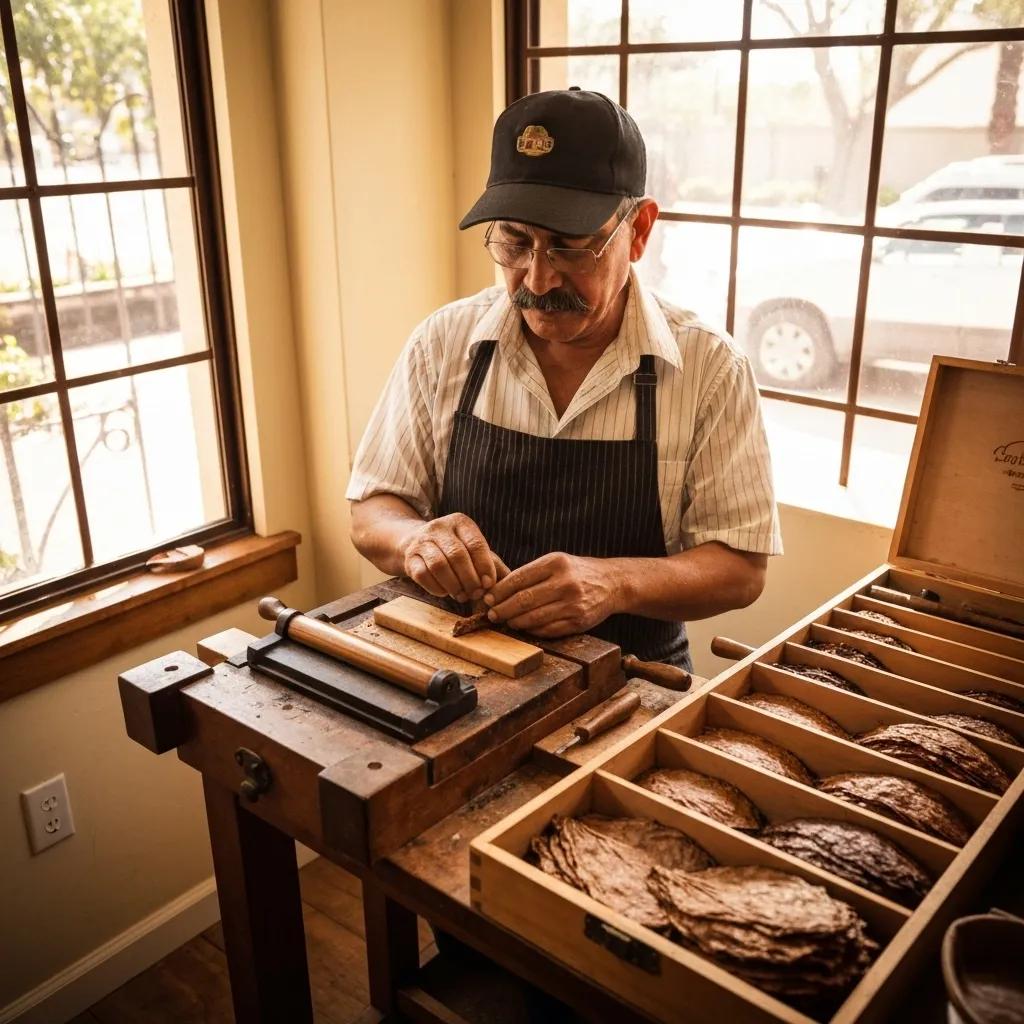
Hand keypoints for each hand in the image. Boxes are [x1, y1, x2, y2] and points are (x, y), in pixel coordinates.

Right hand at [401, 513, 500, 601]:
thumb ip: (493, 564)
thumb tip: (510, 582)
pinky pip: (423, 575)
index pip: (475, 544)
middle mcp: (439, 527)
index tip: (488, 584)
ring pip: (439, 565)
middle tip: (475, 594)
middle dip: (469, 579)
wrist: (416, 544)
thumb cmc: (454, 550)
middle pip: (457, 555)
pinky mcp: (409, 557)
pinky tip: (445, 592)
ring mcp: (422, 541)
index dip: (484, 567)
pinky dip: (437, 588)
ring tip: (462, 596)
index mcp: (460, 522)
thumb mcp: (474, 550)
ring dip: (453, 585)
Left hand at [484, 552, 622, 636]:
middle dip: (503, 609)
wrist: (612, 583)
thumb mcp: (556, 562)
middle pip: (523, 600)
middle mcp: (565, 583)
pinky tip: (524, 627)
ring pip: (534, 618)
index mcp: (556, 563)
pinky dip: (532, 630)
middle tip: (492, 614)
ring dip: (515, 622)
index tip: (487, 598)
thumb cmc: (577, 572)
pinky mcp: (578, 622)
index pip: (518, 579)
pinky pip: (548, 630)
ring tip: (506, 621)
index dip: (499, 591)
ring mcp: (573, 604)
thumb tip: (498, 590)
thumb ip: (531, 573)